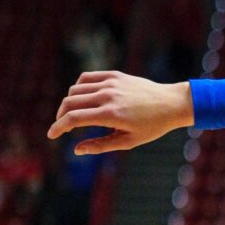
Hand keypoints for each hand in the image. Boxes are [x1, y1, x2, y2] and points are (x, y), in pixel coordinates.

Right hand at [48, 72, 192, 155]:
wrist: (172, 104)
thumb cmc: (153, 126)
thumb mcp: (129, 141)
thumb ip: (101, 145)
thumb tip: (76, 150)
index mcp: (110, 114)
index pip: (73, 119)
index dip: (58, 127)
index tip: (52, 135)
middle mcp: (107, 96)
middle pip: (69, 103)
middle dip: (61, 116)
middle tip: (64, 126)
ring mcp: (110, 83)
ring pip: (75, 90)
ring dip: (69, 103)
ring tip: (75, 114)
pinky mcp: (114, 75)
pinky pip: (85, 78)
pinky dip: (78, 87)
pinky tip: (82, 98)